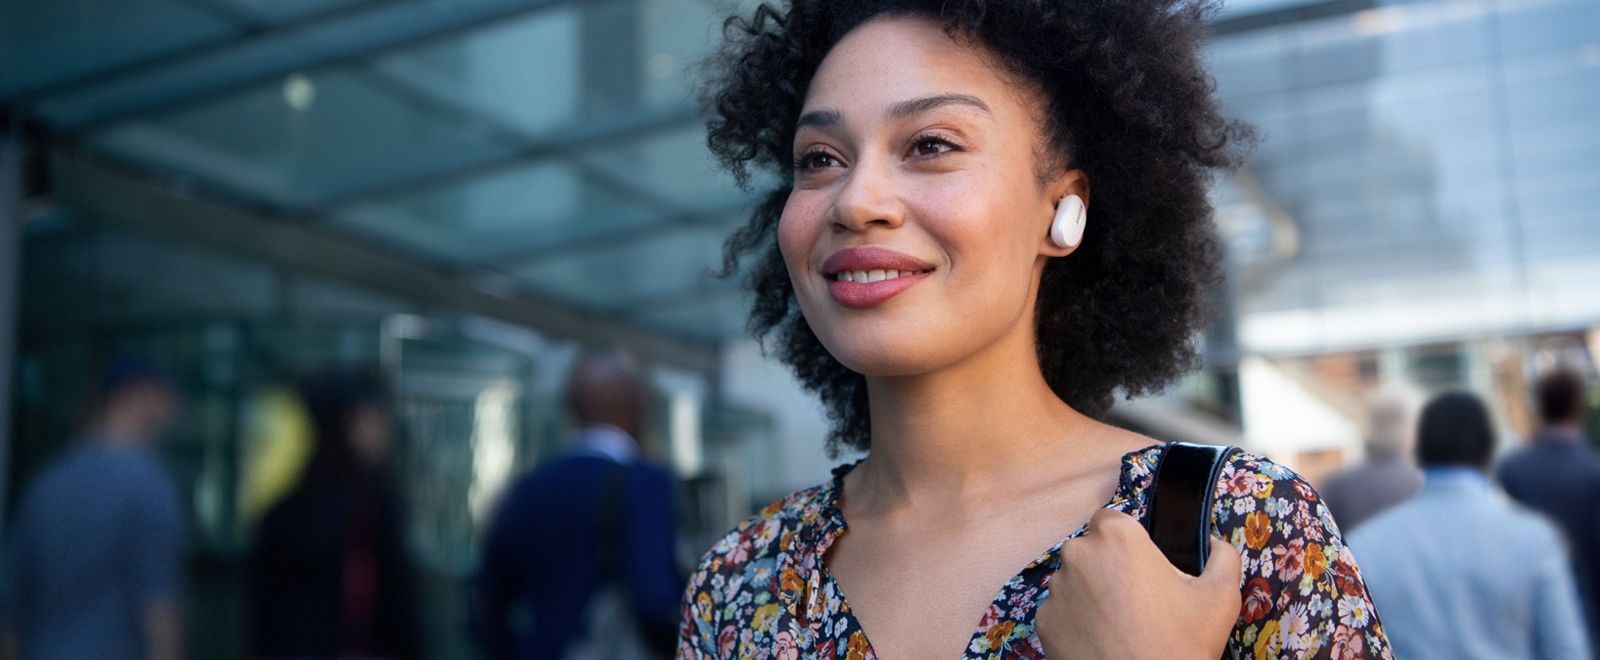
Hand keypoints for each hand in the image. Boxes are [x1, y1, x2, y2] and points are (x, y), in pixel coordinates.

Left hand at [1036, 508, 1241, 659]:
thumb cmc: (1181, 645)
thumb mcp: (1221, 598)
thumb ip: (1223, 556)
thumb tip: (1214, 542)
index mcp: (1117, 537)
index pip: (1111, 519)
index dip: (1127, 541)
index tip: (1142, 565)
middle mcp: (1077, 554)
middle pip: (1090, 549)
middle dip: (1109, 567)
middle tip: (1137, 599)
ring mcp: (1056, 589)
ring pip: (1074, 580)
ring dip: (1092, 593)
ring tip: (1121, 624)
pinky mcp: (1043, 621)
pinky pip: (1062, 610)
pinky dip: (1077, 621)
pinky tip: (1102, 640)